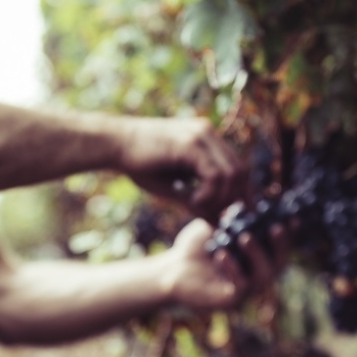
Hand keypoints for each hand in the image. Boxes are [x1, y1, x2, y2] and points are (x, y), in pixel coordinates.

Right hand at [122, 117, 247, 221]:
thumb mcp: (174, 188)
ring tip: (199, 208)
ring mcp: (202, 136)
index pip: (237, 168)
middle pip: (241, 171)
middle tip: (216, 217)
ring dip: (220, 199)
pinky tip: (192, 201)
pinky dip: (209, 194)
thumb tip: (218, 223)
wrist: (114, 144)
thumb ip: (197, 201)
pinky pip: (215, 174)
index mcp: (207, 140)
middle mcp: (209, 134)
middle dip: (233, 199)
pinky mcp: (191, 144)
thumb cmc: (140, 165)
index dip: (239, 193)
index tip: (232, 216)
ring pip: (232, 173)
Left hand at [163, 217, 285, 311]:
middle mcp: (255, 275)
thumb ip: (229, 218)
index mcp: (256, 258)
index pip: (278, 247)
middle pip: (279, 264)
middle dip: (281, 246)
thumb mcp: (213, 228)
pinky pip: (240, 286)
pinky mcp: (230, 300)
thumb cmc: (194, 248)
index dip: (288, 235)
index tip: (291, 219)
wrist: (171, 270)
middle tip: (276, 228)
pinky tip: (221, 254)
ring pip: (263, 276)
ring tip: (245, 237)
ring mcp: (245, 290)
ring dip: (257, 255)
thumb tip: (243, 202)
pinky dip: (233, 268)